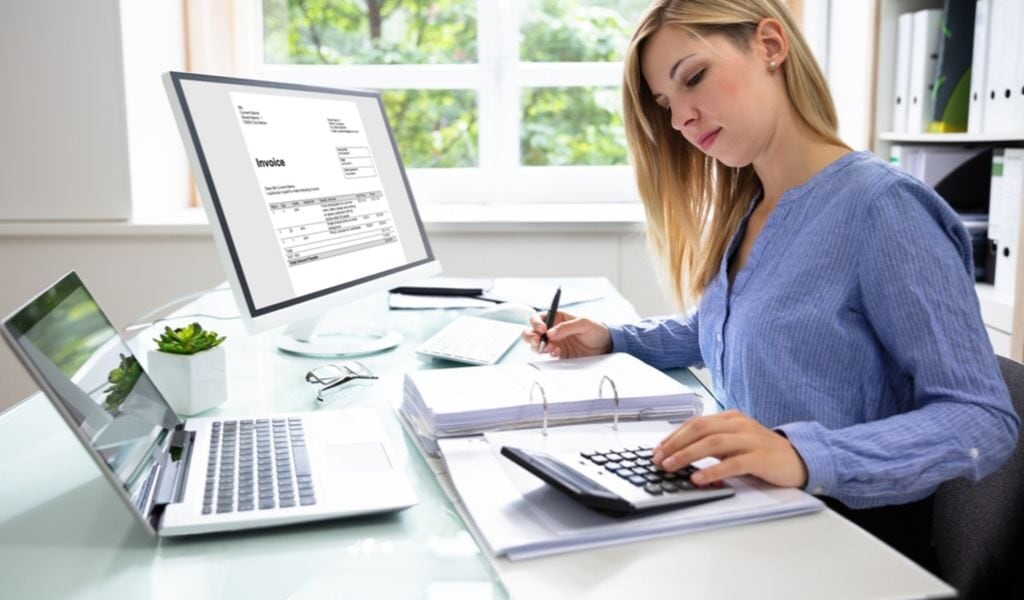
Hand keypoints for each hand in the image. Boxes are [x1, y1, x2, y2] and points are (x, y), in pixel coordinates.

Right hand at [522, 310, 611, 358]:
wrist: (606, 346)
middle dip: (531, 336)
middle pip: (532, 332)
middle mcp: (553, 330)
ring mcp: (555, 343)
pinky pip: (547, 355)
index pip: (539, 318)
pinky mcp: (559, 354)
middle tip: (537, 341)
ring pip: (537, 345)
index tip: (542, 329)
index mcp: (557, 318)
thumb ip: (566, 327)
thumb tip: (550, 333)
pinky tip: (557, 353)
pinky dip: (549, 354)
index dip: (536, 323)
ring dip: (539, 347)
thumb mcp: (584, 323)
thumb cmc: (597, 330)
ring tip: (550, 348)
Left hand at [652, 410, 808, 488]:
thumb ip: (713, 443)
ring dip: (687, 455)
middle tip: (659, 459)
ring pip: (713, 443)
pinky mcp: (760, 458)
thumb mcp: (736, 442)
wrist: (800, 458)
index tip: (657, 450)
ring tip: (671, 467)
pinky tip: (698, 479)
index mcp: (730, 418)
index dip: (673, 436)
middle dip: (675, 444)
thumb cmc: (763, 452)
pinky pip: (732, 463)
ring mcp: (750, 440)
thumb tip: (680, 453)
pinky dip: (713, 471)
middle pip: (700, 429)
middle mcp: (739, 425)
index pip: (695, 423)